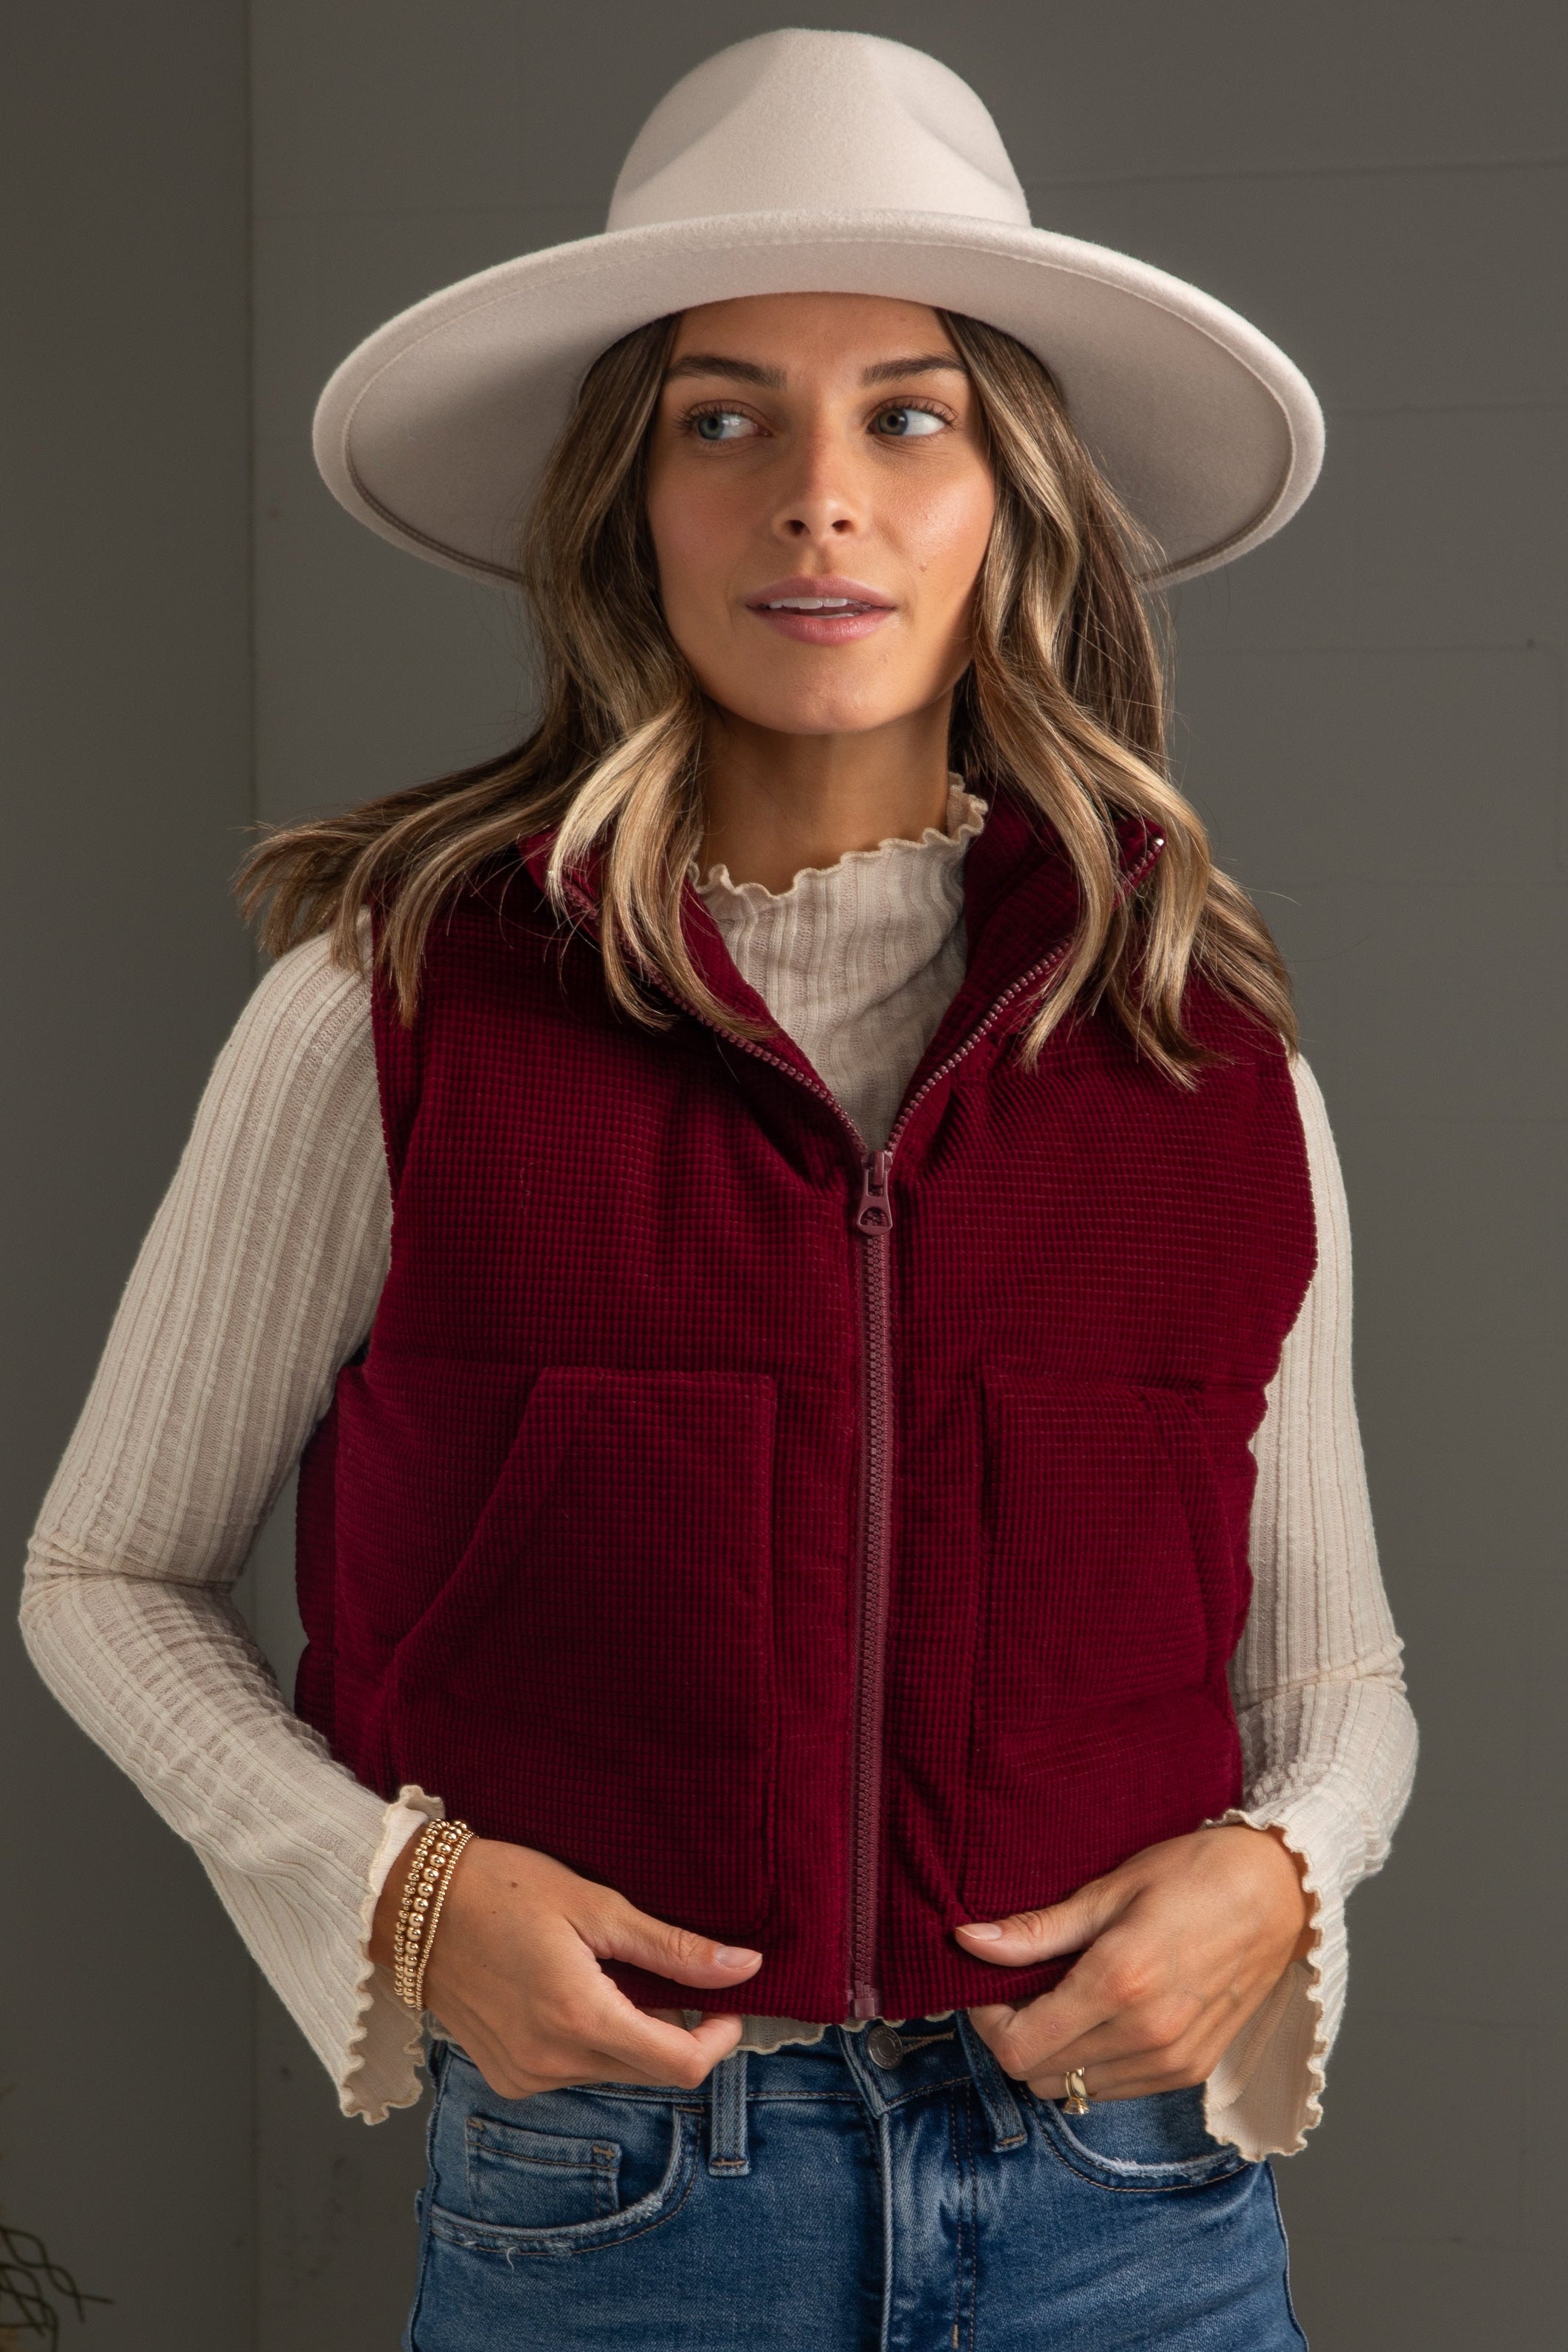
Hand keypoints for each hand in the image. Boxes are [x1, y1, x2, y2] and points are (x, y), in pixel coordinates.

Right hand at [370, 1833, 762, 2099]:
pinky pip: (574, 2072)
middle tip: (679, 1977)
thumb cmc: (503, 1888)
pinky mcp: (506, 2075)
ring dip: (634, 2034)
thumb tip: (745, 1967)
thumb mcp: (596, 1906)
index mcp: (580, 2019)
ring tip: (619, 1973)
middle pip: (649, 2072)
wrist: (411, 1905)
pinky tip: (579, 1991)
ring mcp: (525, 2076)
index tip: (727, 2000)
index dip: (718, 2039)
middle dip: (679, 2033)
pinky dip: (594, 2041)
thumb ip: (673, 1948)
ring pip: (613, 2072)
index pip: (680, 2066)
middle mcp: (552, 2063)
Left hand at [955, 1825, 1312, 2101]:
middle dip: (1015, 2035)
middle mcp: (1145, 2035)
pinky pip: (1115, 2090)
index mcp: (1118, 1984)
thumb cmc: (1194, 1875)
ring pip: (1074, 2090)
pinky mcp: (1191, 2071)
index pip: (1018, 2048)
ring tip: (1063, 1996)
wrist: (1280, 1893)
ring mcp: (1172, 2061)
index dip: (987, 2021)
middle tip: (1021, 1985)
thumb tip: (968, 1940)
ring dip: (1053, 2053)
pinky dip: (1092, 2063)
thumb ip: (1038, 1929)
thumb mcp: (1110, 1889)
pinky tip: (1099, 2014)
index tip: (988, 1983)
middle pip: (1039, 2075)